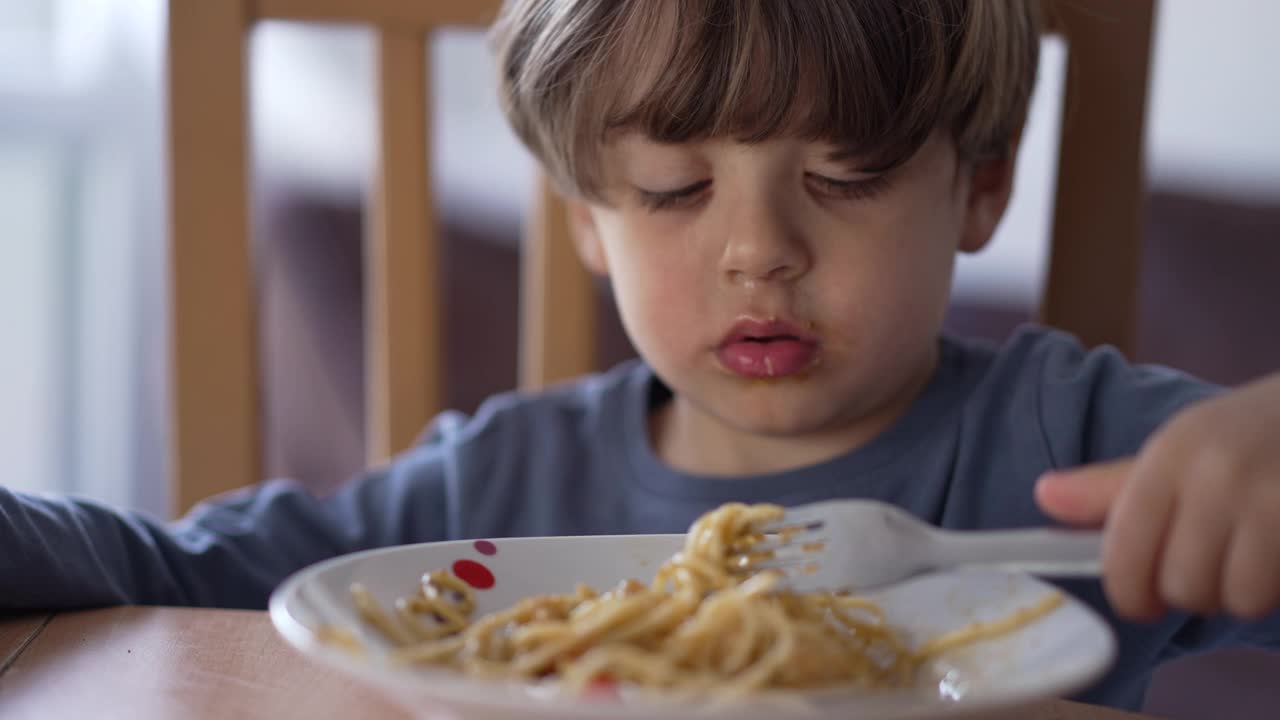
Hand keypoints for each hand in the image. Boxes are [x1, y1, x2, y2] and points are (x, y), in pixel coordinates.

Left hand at [1034, 372, 1279, 620]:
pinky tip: (1274, 556)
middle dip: (1190, 590)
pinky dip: (1274, 589)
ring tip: (1248, 557)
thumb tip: (1045, 496)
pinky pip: (1275, 595)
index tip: (1140, 601)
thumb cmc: (1247, 435)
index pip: (1124, 552)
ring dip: (1238, 593)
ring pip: (1233, 599)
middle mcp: (1217, 476)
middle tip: (1207, 563)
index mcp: (1171, 454)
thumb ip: (1114, 485)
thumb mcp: (1180, 447)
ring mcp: (1272, 502)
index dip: (1128, 592)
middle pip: (1179, 586)